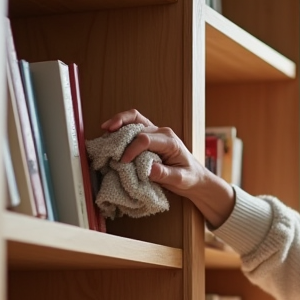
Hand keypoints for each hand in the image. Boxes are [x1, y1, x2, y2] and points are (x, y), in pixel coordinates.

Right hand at [101, 109, 235, 227]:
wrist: (194, 176)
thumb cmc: (189, 177)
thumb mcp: (181, 180)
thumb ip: (166, 175)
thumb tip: (149, 169)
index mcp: (170, 141)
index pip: (146, 139)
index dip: (132, 149)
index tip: (123, 162)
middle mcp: (162, 132)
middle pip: (138, 126)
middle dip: (121, 135)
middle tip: (107, 145)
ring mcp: (156, 131)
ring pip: (135, 119)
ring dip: (119, 122)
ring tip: (105, 129)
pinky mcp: (150, 135)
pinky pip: (134, 124)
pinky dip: (121, 125)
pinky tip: (110, 131)